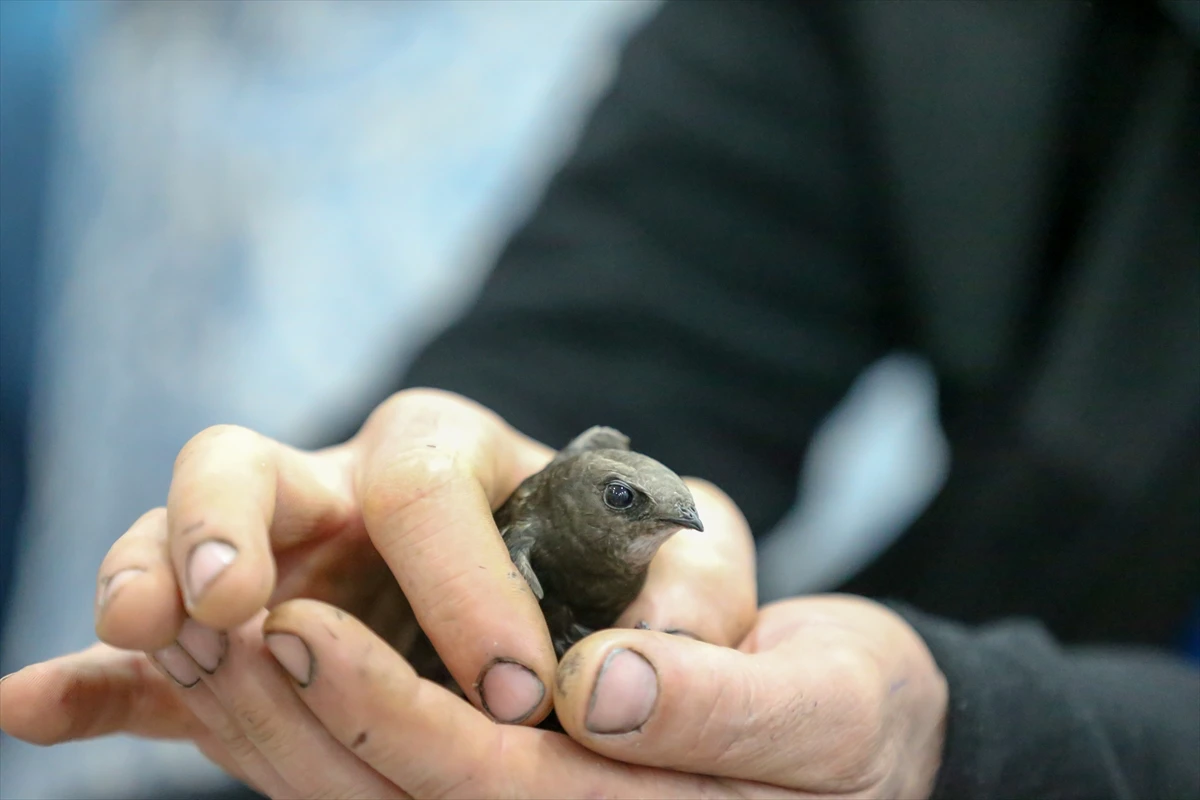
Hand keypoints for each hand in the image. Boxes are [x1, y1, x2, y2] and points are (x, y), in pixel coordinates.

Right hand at [0, 390, 755, 751]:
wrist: (574, 576)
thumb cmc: (628, 562)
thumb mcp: (686, 559)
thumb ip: (698, 589)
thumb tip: (647, 671)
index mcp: (451, 454)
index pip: (429, 486)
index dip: (462, 583)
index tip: (517, 690)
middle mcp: (342, 486)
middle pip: (247, 460)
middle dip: (227, 522)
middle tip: (236, 608)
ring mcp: (277, 549)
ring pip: (176, 537)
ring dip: (146, 579)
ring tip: (145, 633)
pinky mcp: (244, 625)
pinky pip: (160, 643)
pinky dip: (101, 679)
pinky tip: (35, 709)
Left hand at [220, 593, 939, 799]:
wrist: (862, 730)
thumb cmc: (855, 717)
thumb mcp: (822, 704)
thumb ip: (722, 704)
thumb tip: (597, 690)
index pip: (486, 787)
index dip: (386, 715)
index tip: (297, 628)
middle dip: (296, 719)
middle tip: (199, 625)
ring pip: (378, 796)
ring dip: (277, 724)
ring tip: (191, 636)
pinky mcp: (523, 783)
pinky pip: (396, 776)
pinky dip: (310, 729)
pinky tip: (247, 674)